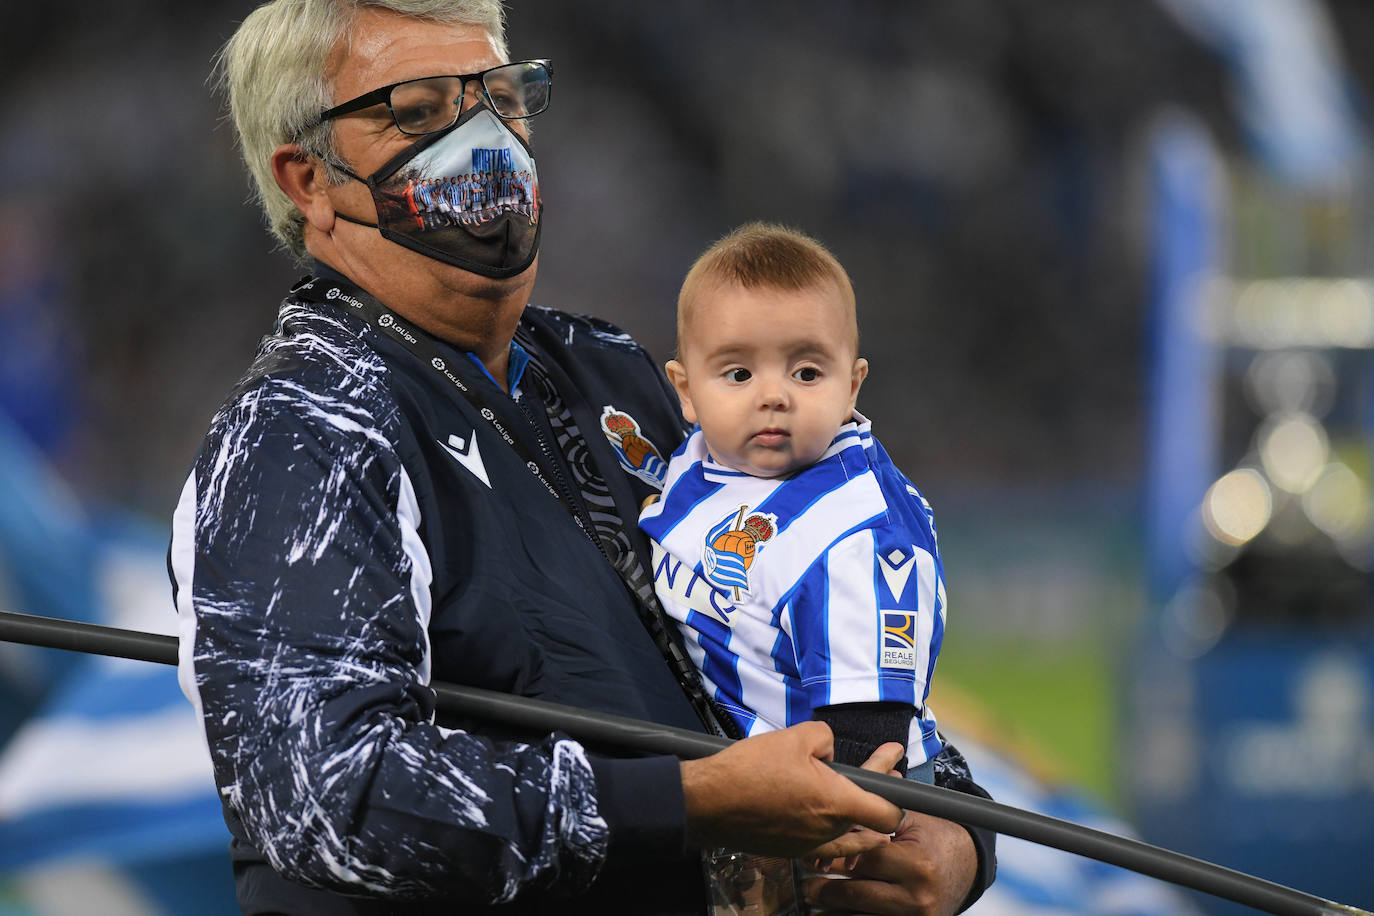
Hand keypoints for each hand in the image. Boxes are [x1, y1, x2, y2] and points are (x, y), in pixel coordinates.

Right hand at [680, 721, 901, 856]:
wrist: (708, 801)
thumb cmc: (749, 771)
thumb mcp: (796, 736)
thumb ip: (825, 738)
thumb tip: (827, 750)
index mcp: (836, 803)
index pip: (887, 815)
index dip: (897, 799)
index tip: (897, 779)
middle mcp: (826, 830)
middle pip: (866, 818)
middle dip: (877, 787)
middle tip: (886, 764)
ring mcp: (806, 843)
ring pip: (843, 831)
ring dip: (852, 810)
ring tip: (855, 792)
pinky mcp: (787, 848)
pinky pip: (818, 838)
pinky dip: (827, 824)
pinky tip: (820, 808)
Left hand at [804, 808, 977, 915]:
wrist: (966, 866)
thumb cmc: (934, 837)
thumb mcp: (909, 821)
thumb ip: (873, 821)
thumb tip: (830, 822)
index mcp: (917, 865)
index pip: (863, 862)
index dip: (835, 858)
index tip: (813, 856)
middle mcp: (917, 897)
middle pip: (856, 894)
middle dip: (825, 890)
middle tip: (805, 884)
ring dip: (832, 912)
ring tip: (813, 901)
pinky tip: (832, 914)